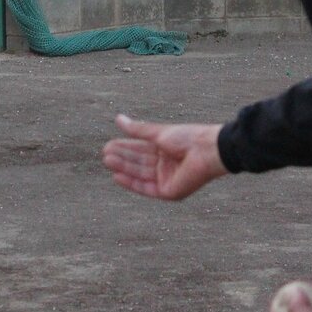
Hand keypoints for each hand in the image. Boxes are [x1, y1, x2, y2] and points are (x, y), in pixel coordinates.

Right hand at [101, 113, 227, 200]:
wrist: (206, 150)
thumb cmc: (187, 138)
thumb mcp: (158, 133)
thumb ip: (137, 130)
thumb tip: (118, 119)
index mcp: (165, 150)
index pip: (140, 150)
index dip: (124, 147)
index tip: (108, 144)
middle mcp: (165, 165)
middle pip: (138, 162)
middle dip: (122, 158)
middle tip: (105, 152)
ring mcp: (167, 179)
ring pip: (140, 174)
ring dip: (123, 168)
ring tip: (107, 161)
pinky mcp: (169, 192)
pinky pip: (146, 189)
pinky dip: (131, 183)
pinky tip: (117, 176)